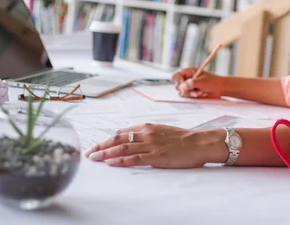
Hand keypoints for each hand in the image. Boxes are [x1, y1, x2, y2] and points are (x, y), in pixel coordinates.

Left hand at [84, 124, 224, 167]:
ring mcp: (150, 145)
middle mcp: (146, 134)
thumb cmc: (184, 138)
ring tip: (94, 158)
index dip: (108, 139)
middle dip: (101, 146)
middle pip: (118, 139)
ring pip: (122, 148)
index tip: (98, 145)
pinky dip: (120, 160)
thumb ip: (148, 134)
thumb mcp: (163, 131)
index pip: (122, 132)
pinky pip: (133, 158)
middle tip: (89, 152)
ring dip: (105, 153)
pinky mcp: (156, 156)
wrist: (200, 143)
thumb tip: (133, 138)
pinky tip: (110, 162)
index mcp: (148, 127)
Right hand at [171, 67, 224, 98]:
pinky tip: (201, 94)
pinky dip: (194, 96)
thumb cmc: (213, 82)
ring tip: (201, 92)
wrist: (220, 88)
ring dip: (191, 93)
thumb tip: (182, 87)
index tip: (184, 85)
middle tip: (196, 90)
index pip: (175, 75)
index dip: (178, 81)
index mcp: (188, 72)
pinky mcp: (191, 92)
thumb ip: (191, 84)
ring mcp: (188, 85)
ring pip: (182, 92)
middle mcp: (187, 78)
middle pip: (177, 85)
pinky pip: (187, 96)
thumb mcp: (202, 82)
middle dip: (186, 89)